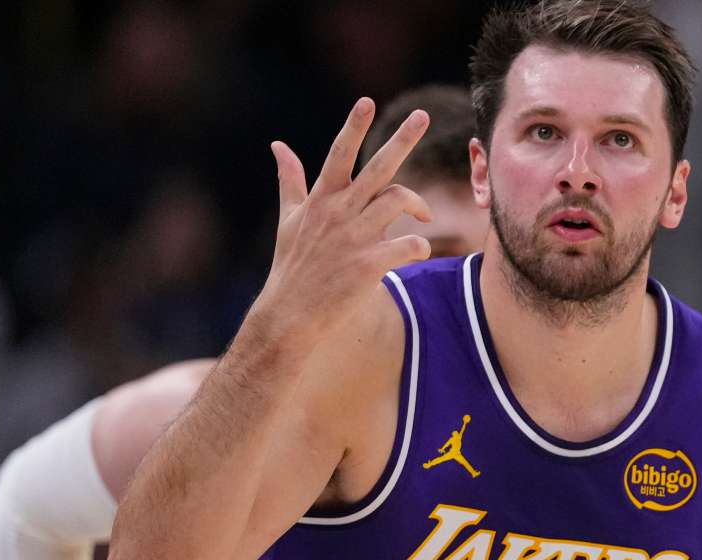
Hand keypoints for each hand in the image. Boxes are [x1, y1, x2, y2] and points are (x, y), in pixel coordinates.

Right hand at [252, 97, 432, 345]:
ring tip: (423, 216)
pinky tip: (418, 252)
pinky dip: (419, 246)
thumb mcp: (289, 219)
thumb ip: (290, 181)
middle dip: (402, 139)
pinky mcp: (368, 265)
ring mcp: (354, 238)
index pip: (339, 154)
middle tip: (422, 115)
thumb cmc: (292, 267)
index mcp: (322, 199)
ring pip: (399, 200)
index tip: (366, 101)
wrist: (289, 316)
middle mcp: (339, 212)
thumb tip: (278, 145)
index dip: (353, 126)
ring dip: (419, 205)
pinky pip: (409, 245)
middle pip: (378, 167)